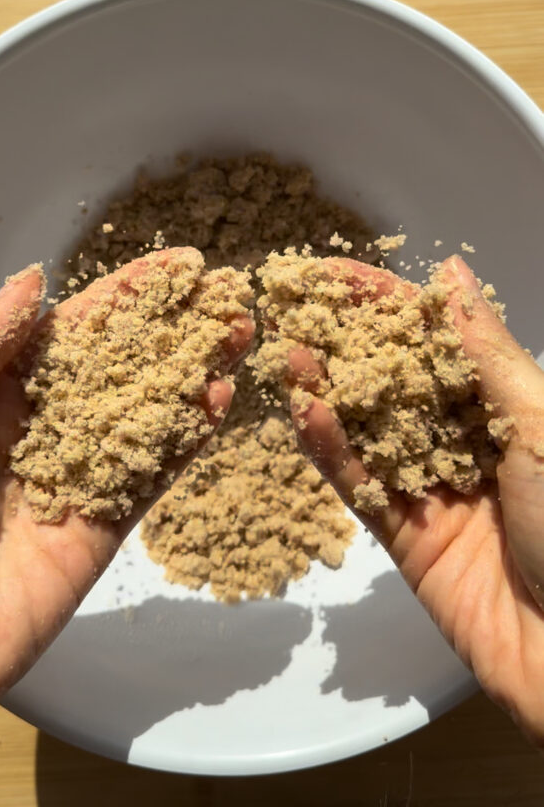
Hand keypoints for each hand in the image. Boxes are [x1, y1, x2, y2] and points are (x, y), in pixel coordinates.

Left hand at [0, 250, 252, 730]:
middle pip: (120, 367)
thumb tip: (39, 281)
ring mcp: (73, 478)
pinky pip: (150, 478)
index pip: (73, 331)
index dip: (127, 295)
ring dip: (193, 376)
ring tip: (241, 334)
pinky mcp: (98, 531)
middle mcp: (39, 428)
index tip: (179, 266)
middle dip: (173, 330)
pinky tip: (222, 402)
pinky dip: (187, 441)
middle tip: (228, 296)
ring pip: (144, 416)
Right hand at [289, 255, 543, 745]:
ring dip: (328, 388)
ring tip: (287, 349)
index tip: (335, 271)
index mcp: (503, 404)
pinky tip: (303, 410)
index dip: (386, 302)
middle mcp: (463, 438)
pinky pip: (359, 484)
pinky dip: (330, 449)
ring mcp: (430, 485)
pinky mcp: (404, 535)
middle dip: (346, 339)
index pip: (435, 337)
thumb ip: (486, 352)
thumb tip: (451, 272)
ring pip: (368, 428)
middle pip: (394, 376)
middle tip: (293, 303)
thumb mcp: (540, 423)